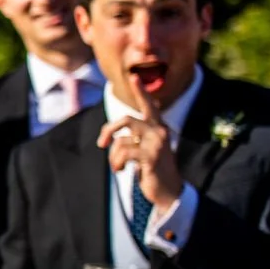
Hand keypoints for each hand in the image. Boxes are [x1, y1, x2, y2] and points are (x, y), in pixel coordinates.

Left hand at [95, 88, 181, 212]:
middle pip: (126, 120)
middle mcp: (159, 132)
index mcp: (158, 128)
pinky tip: (120, 170)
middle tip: (101, 143)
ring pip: (121, 141)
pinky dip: (117, 163)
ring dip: (113, 157)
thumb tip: (111, 137)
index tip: (134, 77)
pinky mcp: (151, 157)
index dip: (141, 92)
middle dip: (109, 130)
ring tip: (117, 166)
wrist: (168, 191)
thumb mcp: (143, 149)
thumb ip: (133, 138)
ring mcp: (157, 144)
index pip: (148, 106)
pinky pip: (123, 153)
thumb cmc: (153, 169)